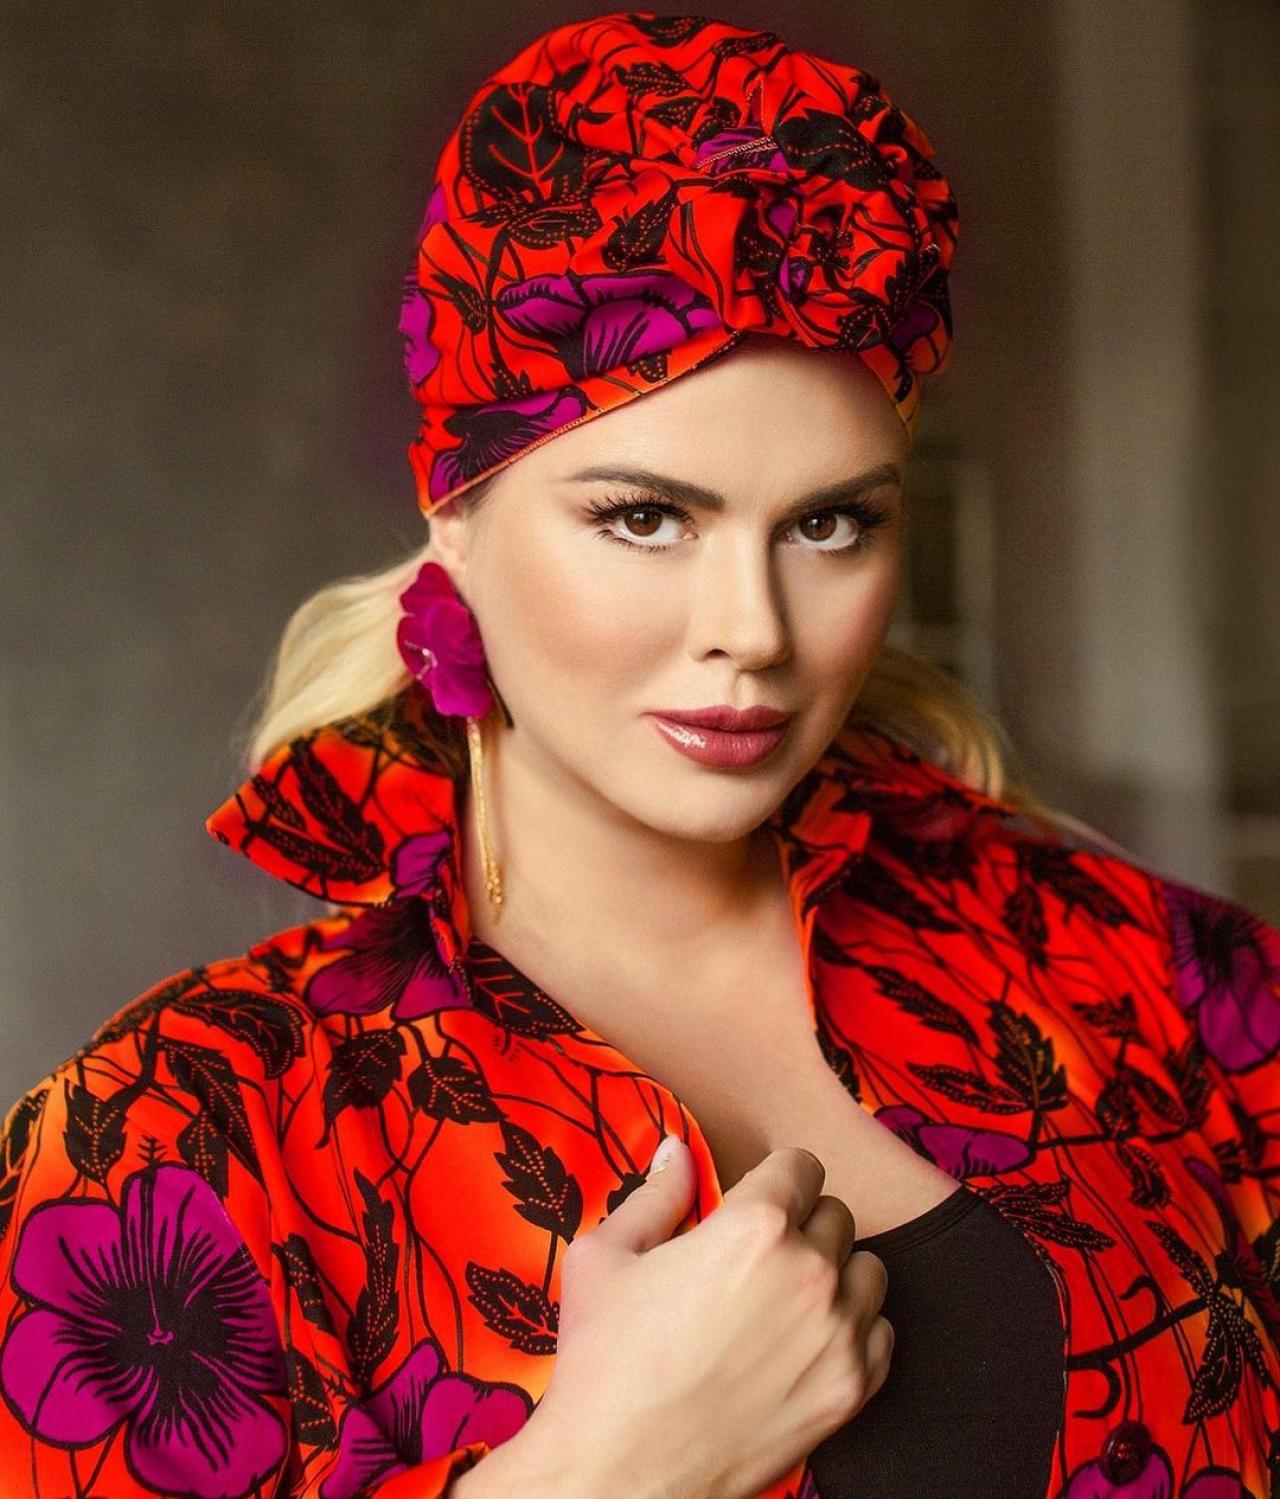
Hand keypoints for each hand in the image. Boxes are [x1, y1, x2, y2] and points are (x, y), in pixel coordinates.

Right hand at [528, 1137, 892, 1498]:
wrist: (621, 1474)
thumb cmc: (605, 1361)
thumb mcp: (605, 1255)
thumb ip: (655, 1193)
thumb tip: (677, 1150)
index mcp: (755, 1226)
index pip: (801, 1165)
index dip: (773, 1178)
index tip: (753, 1202)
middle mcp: (810, 1272)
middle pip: (835, 1214)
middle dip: (799, 1225)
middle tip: (757, 1258)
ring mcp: (838, 1336)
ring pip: (867, 1270)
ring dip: (834, 1274)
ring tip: (785, 1299)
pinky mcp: (850, 1391)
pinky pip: (881, 1334)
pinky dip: (852, 1331)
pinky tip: (804, 1343)